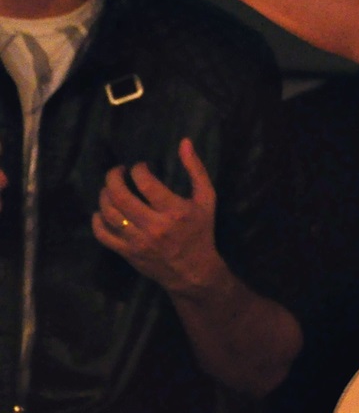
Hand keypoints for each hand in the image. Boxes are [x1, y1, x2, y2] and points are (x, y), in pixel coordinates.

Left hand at [92, 138, 226, 295]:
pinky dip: (97, 220)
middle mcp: (154, 226)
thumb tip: (184, 142)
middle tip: (117, 172)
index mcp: (175, 211)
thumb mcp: (206, 199)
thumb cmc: (201, 230)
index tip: (140, 167)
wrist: (193, 271)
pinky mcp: (127, 252)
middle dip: (113, 178)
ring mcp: (138, 241)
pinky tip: (101, 211)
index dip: (138, 169)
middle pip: (120, 196)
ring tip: (110, 189)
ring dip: (104, 196)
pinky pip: (103, 234)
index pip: (146, 183)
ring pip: (109, 213)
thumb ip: (196, 169)